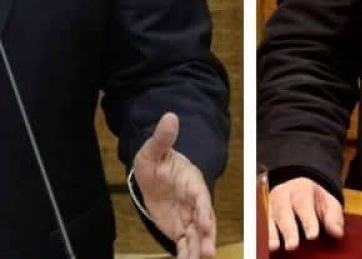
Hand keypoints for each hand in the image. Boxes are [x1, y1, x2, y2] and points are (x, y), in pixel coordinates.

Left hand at [132, 113, 215, 258]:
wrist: (154, 173)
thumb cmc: (156, 160)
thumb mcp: (153, 149)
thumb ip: (163, 137)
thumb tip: (170, 116)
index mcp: (191, 182)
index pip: (200, 197)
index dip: (203, 211)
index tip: (204, 224)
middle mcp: (194, 202)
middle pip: (203, 220)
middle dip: (206, 236)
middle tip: (207, 252)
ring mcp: (188, 216)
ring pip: (196, 235)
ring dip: (198, 249)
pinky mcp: (180, 228)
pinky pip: (185, 243)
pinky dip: (186, 254)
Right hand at [267, 176, 343, 250]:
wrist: (298, 185)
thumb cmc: (315, 199)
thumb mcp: (328, 203)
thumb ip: (333, 218)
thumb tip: (337, 232)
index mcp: (302, 190)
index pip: (304, 205)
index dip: (308, 221)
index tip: (312, 235)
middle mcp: (283, 195)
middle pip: (284, 211)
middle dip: (288, 229)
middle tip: (292, 245)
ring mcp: (270, 204)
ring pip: (268, 217)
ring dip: (270, 233)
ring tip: (274, 246)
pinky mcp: (262, 212)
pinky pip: (260, 222)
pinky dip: (262, 233)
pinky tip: (264, 245)